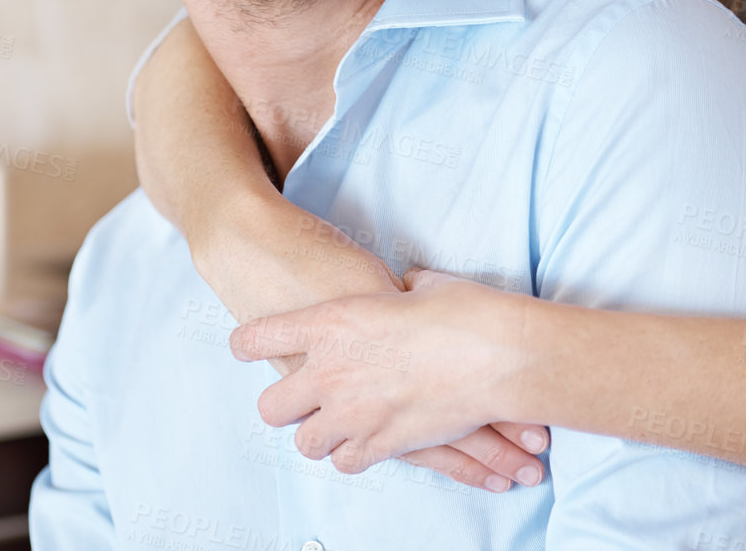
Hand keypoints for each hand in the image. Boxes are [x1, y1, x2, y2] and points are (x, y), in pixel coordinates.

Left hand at [210, 203, 548, 490]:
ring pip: (305, 442)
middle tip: (301, 399)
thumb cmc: (464, 310)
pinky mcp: (382, 444)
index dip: (249, 344)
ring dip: (319, 433)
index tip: (246, 347)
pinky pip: (345, 462)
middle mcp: (329, 370)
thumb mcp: (422, 283)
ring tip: (337, 423)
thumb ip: (400, 289)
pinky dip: (353, 454)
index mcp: (330, 321)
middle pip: (271, 406)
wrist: (499, 355)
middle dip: (283, 405)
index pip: (258, 337)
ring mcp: (352, 413)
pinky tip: (367, 441)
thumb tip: (405, 286)